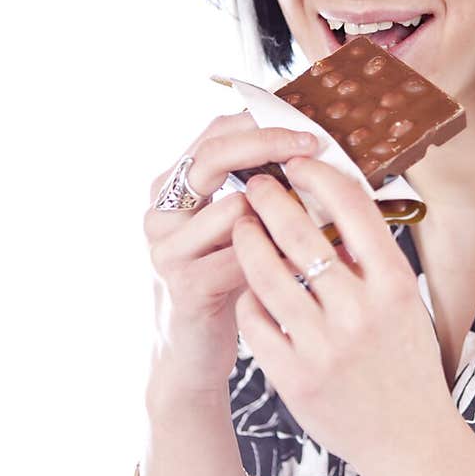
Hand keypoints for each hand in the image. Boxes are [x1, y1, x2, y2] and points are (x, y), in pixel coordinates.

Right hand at [142, 112, 318, 390]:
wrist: (197, 351)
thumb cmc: (229, 280)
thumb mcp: (240, 227)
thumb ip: (258, 188)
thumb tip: (315, 148)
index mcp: (172, 186)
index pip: (214, 133)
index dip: (261, 124)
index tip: (308, 129)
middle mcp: (159, 211)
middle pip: (213, 157)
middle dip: (268, 146)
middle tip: (312, 147)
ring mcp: (167, 248)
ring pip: (233, 207)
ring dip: (281, 212)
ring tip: (315, 220)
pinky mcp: (184, 284)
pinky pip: (243, 257)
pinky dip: (279, 256)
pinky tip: (303, 261)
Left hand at [232, 156, 450, 475]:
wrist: (410, 442)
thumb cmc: (407, 366)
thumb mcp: (406, 307)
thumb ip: (372, 263)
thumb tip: (331, 213)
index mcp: (394, 286)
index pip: (352, 208)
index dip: (318, 176)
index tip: (297, 164)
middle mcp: (359, 312)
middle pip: (299, 234)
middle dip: (269, 199)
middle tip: (254, 183)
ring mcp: (323, 346)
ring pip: (266, 275)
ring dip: (247, 241)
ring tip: (241, 226)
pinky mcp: (294, 377)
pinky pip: (254, 320)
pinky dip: (248, 297)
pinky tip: (249, 287)